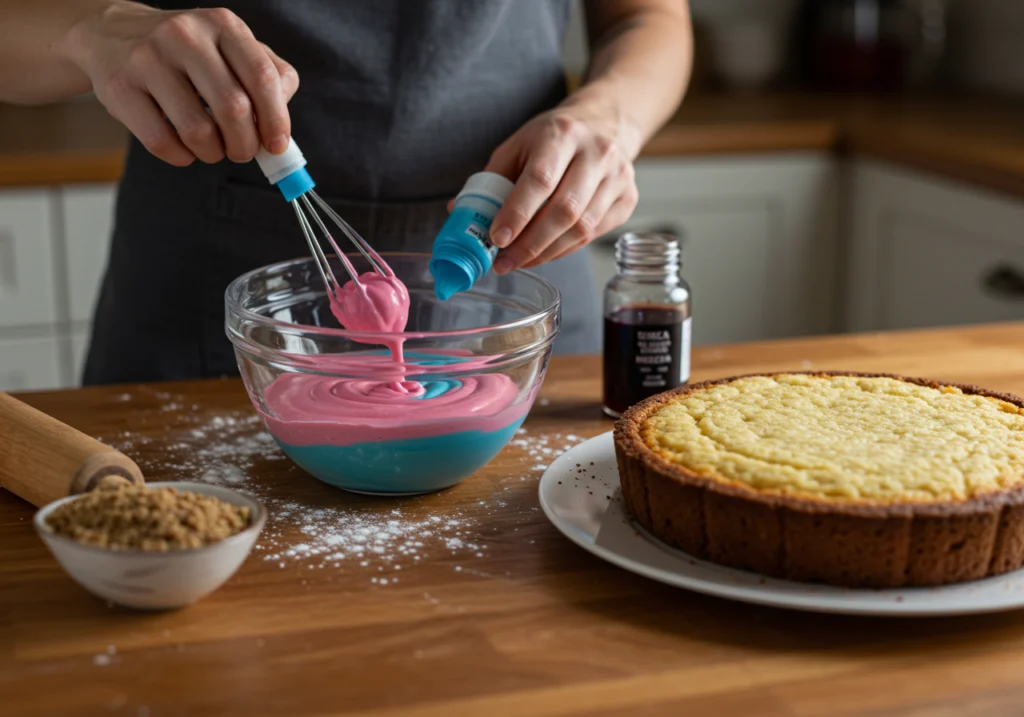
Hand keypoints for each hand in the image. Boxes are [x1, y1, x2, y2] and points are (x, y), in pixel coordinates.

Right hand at [69, 2, 298, 165]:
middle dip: (245, 144)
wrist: (112, 34)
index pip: (262, 78)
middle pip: (234, 108)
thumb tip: (282, 128)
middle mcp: (184, 36)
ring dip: (214, 154)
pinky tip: (184, 149)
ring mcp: (147, 59)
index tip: (277, 146)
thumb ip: (270, 77)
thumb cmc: (189, 52)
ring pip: (198, 131)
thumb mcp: (232, 48)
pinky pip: (162, 142)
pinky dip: (181, 157)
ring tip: (212, 148)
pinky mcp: (119, 88)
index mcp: (222, 25)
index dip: (276, 120)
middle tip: (242, 152)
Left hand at [483, 104, 638, 273]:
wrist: (605, 123)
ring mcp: (619, 177)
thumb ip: (492, 179)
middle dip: (530, 244)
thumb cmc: (553, 138)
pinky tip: (544, 253)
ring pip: (582, 228)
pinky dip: (565, 250)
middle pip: (565, 210)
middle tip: (504, 262)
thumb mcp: (519, 145)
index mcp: (562, 134)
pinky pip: (595, 235)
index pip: (540, 180)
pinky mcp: (628, 199)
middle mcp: (597, 153)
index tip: (496, 239)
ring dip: (546, 252)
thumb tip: (459, 213)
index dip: (517, 213)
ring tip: (520, 261)